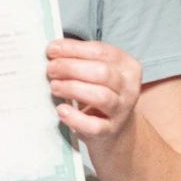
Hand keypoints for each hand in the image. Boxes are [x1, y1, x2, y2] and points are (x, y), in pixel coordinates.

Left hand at [47, 39, 143, 153]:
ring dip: (72, 88)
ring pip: (101, 97)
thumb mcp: (99, 72)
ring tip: (54, 87)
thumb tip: (54, 49)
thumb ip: (81, 59)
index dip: (74, 49)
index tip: (52, 49)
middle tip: (51, 69)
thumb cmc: (101, 93)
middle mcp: (129, 88)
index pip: (101, 51)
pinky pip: (94, 126)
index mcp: (127, 67)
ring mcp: (121, 111)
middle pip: (102, 73)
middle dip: (71, 68)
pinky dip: (75, 118)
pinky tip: (61, 110)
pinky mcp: (110, 132)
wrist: (116, 130)